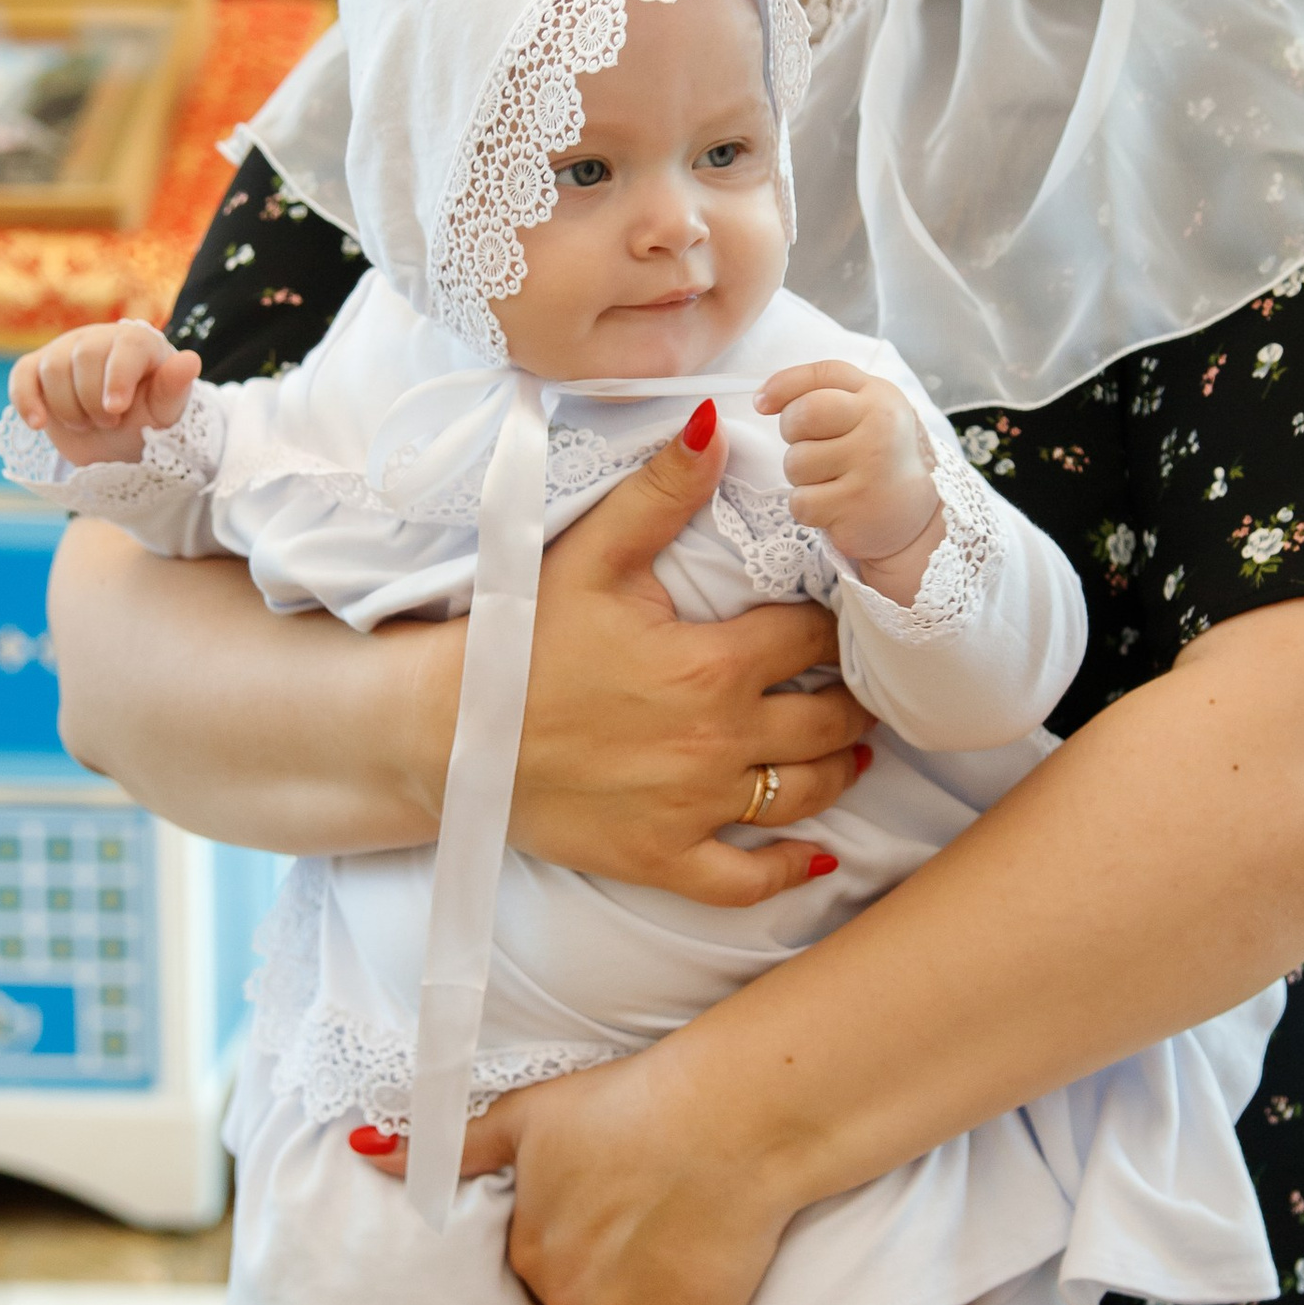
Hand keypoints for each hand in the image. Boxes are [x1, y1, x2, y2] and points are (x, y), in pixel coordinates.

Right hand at [10, 318, 200, 466]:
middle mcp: (99, 339)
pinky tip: (38, 425)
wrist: (116, 442)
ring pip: (52, 369)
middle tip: (110, 423)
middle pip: (83, 358)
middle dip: (92, 400)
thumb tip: (191, 361)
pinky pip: (21, 376)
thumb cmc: (146, 422)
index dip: (118, 378)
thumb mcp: (164, 413)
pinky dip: (26, 401)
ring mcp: (65, 351)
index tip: (116, 410)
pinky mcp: (36, 370)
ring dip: (68, 408)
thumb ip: (173, 388)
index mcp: (137, 342)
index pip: (125, 347)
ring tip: (88, 425)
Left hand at [457, 1048, 787, 1304]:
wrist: (730, 1119)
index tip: (612, 1202)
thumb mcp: (529, 1114)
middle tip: (648, 1219)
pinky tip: (698, 1289)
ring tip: (679, 1241)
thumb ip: (451, 1146)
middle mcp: (563, 1299)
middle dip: (607, 1277)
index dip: (580, 1237)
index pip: (542, 1268)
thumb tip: (364, 1152)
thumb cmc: (630, 1102)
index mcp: (526, 1250)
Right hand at [509, 404, 872, 904]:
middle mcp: (718, 741)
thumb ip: (660, 491)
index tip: (841, 617)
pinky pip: (745, 881)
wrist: (445, 732)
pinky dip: (788, 873)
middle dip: (850, 700)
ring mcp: (694, 808)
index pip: (810, 638)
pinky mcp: (662, 859)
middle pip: (827, 722)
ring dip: (840, 771)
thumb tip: (716, 423)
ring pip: (803, 795)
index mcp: (712, 665)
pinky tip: (816, 860)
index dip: (832, 623)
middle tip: (858, 686)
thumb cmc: (517, 640)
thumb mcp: (590, 555)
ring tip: (853, 751)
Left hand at [756, 362, 942, 589]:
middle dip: (792, 433)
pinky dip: (809, 507)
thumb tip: (761, 398)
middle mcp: (880, 428)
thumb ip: (822, 391)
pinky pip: (800, 502)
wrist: (917, 514)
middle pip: (801, 416)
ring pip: (796, 463)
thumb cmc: (880, 454)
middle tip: (815, 447)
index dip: (783, 386)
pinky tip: (836, 505)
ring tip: (834, 480)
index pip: (821, 376)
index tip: (762, 403)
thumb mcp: (867, 409)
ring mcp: (870, 469)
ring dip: (803, 476)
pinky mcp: (855, 508)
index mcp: (880, 397)